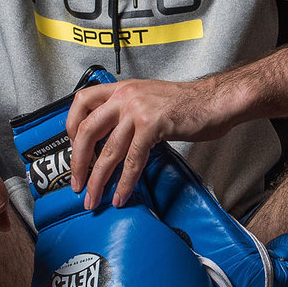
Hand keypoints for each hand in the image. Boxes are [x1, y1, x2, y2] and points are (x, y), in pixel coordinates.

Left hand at [65, 77, 234, 210]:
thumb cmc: (187, 104)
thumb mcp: (149, 98)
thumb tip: (111, 140)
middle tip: (76, 183)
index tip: (73, 148)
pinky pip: (133, 160)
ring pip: (108, 151)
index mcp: (122, 89)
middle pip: (87, 130)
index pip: (82, 100)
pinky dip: (125, 182)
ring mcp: (138, 110)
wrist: (216, 100)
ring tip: (94, 198)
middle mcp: (125, 96)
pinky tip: (121, 195)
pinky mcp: (153, 126)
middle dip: (78, 162)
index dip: (71, 126)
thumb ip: (127, 113)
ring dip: (98, 180)